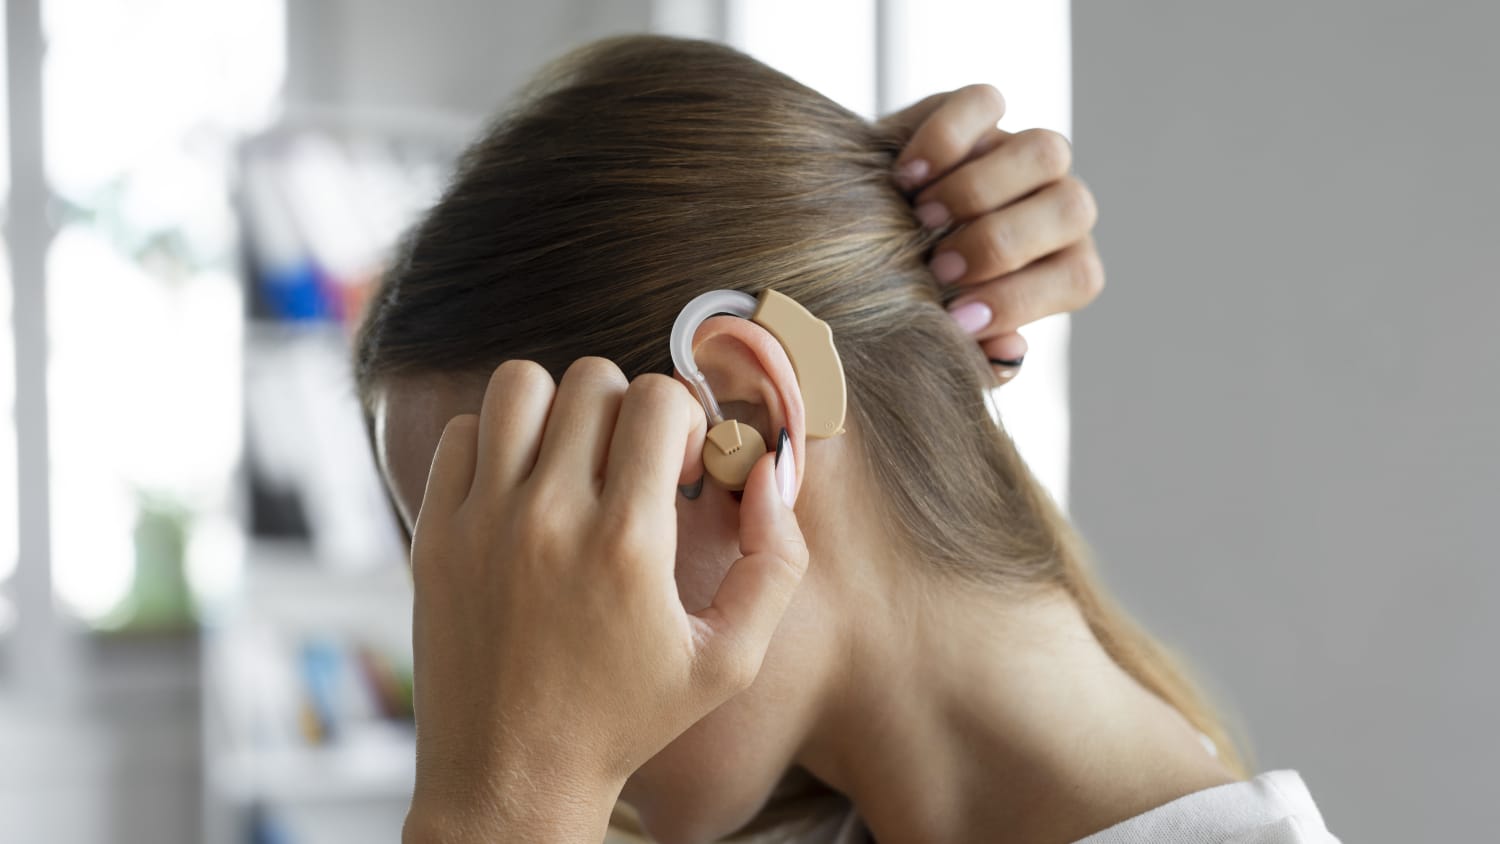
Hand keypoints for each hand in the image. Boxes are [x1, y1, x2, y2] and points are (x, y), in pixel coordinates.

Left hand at [402, 358, 809, 842]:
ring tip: (571, 460)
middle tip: (629, 467)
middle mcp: (549, 519)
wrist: (511, 776)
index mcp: (627, 544)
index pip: (657, 398)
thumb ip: (774, 560)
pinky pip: (460, 431)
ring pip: (518, 384)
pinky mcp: (434, 532)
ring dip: (556, 408)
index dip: (682, 419)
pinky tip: (520, 487)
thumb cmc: (627, 719)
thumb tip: (766, 469)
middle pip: (592, 380)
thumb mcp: (731, 659)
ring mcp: (481, 522)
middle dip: (625, 409)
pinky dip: (494, 441)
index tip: (678, 470)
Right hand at [882, 84, 1104, 380]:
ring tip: (920, 219)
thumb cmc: (911, 299)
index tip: (957, 320)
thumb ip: (976, 353)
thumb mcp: (940, 333)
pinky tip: (903, 177)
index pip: (1079, 275)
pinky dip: (944, 140)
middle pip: (1073, 208)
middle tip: (937, 268)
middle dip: (1002, 243)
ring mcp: (1019, 152)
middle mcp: (1053, 204)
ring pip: (1045, 151)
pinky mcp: (978, 112)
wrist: (860, 237)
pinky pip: (984, 103)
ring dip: (979, 190)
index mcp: (1062, 263)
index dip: (1022, 300)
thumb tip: (1010, 350)